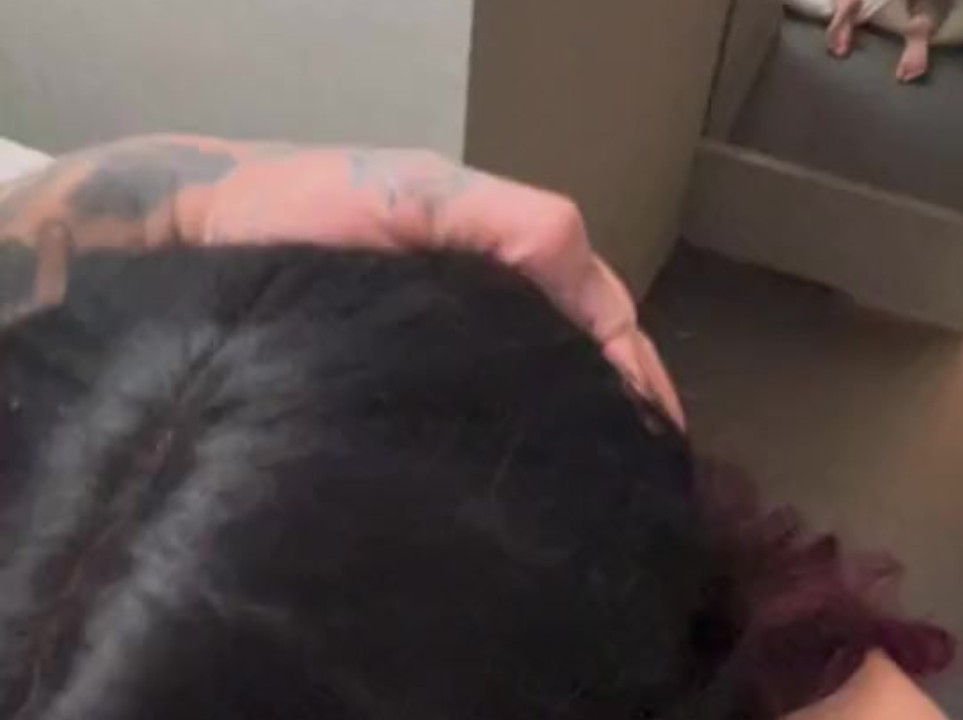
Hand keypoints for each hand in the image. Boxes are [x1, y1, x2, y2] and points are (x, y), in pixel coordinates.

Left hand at [0, 135, 682, 425]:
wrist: (206, 238)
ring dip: (584, 437)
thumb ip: (509, 222)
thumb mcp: (419, 195)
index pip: (605, 316)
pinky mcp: (415, 386)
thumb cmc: (307, 210)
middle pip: (589, 361)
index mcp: (513, 258)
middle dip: (625, 414)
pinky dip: (525, 448)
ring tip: (607, 499)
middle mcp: (497, 305)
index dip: (640, 376)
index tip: (658, 443)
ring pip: (545, 393)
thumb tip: (583, 272)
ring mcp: (458, 346)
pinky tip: (533, 487)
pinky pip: (487, 416)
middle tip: (644, 486)